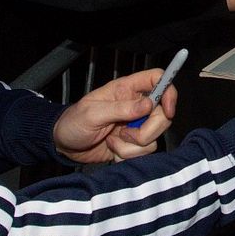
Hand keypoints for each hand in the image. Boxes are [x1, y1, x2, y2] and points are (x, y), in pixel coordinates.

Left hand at [53, 69, 176, 163]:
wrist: (65, 145)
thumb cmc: (74, 122)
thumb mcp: (93, 113)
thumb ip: (121, 108)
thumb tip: (148, 104)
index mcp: (127, 90)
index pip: (158, 79)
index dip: (169, 91)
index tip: (167, 109)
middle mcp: (136, 106)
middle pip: (162, 115)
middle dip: (147, 131)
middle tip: (126, 133)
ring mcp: (136, 126)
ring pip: (153, 138)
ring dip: (131, 146)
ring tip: (112, 141)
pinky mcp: (133, 145)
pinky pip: (144, 153)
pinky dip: (127, 156)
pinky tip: (112, 149)